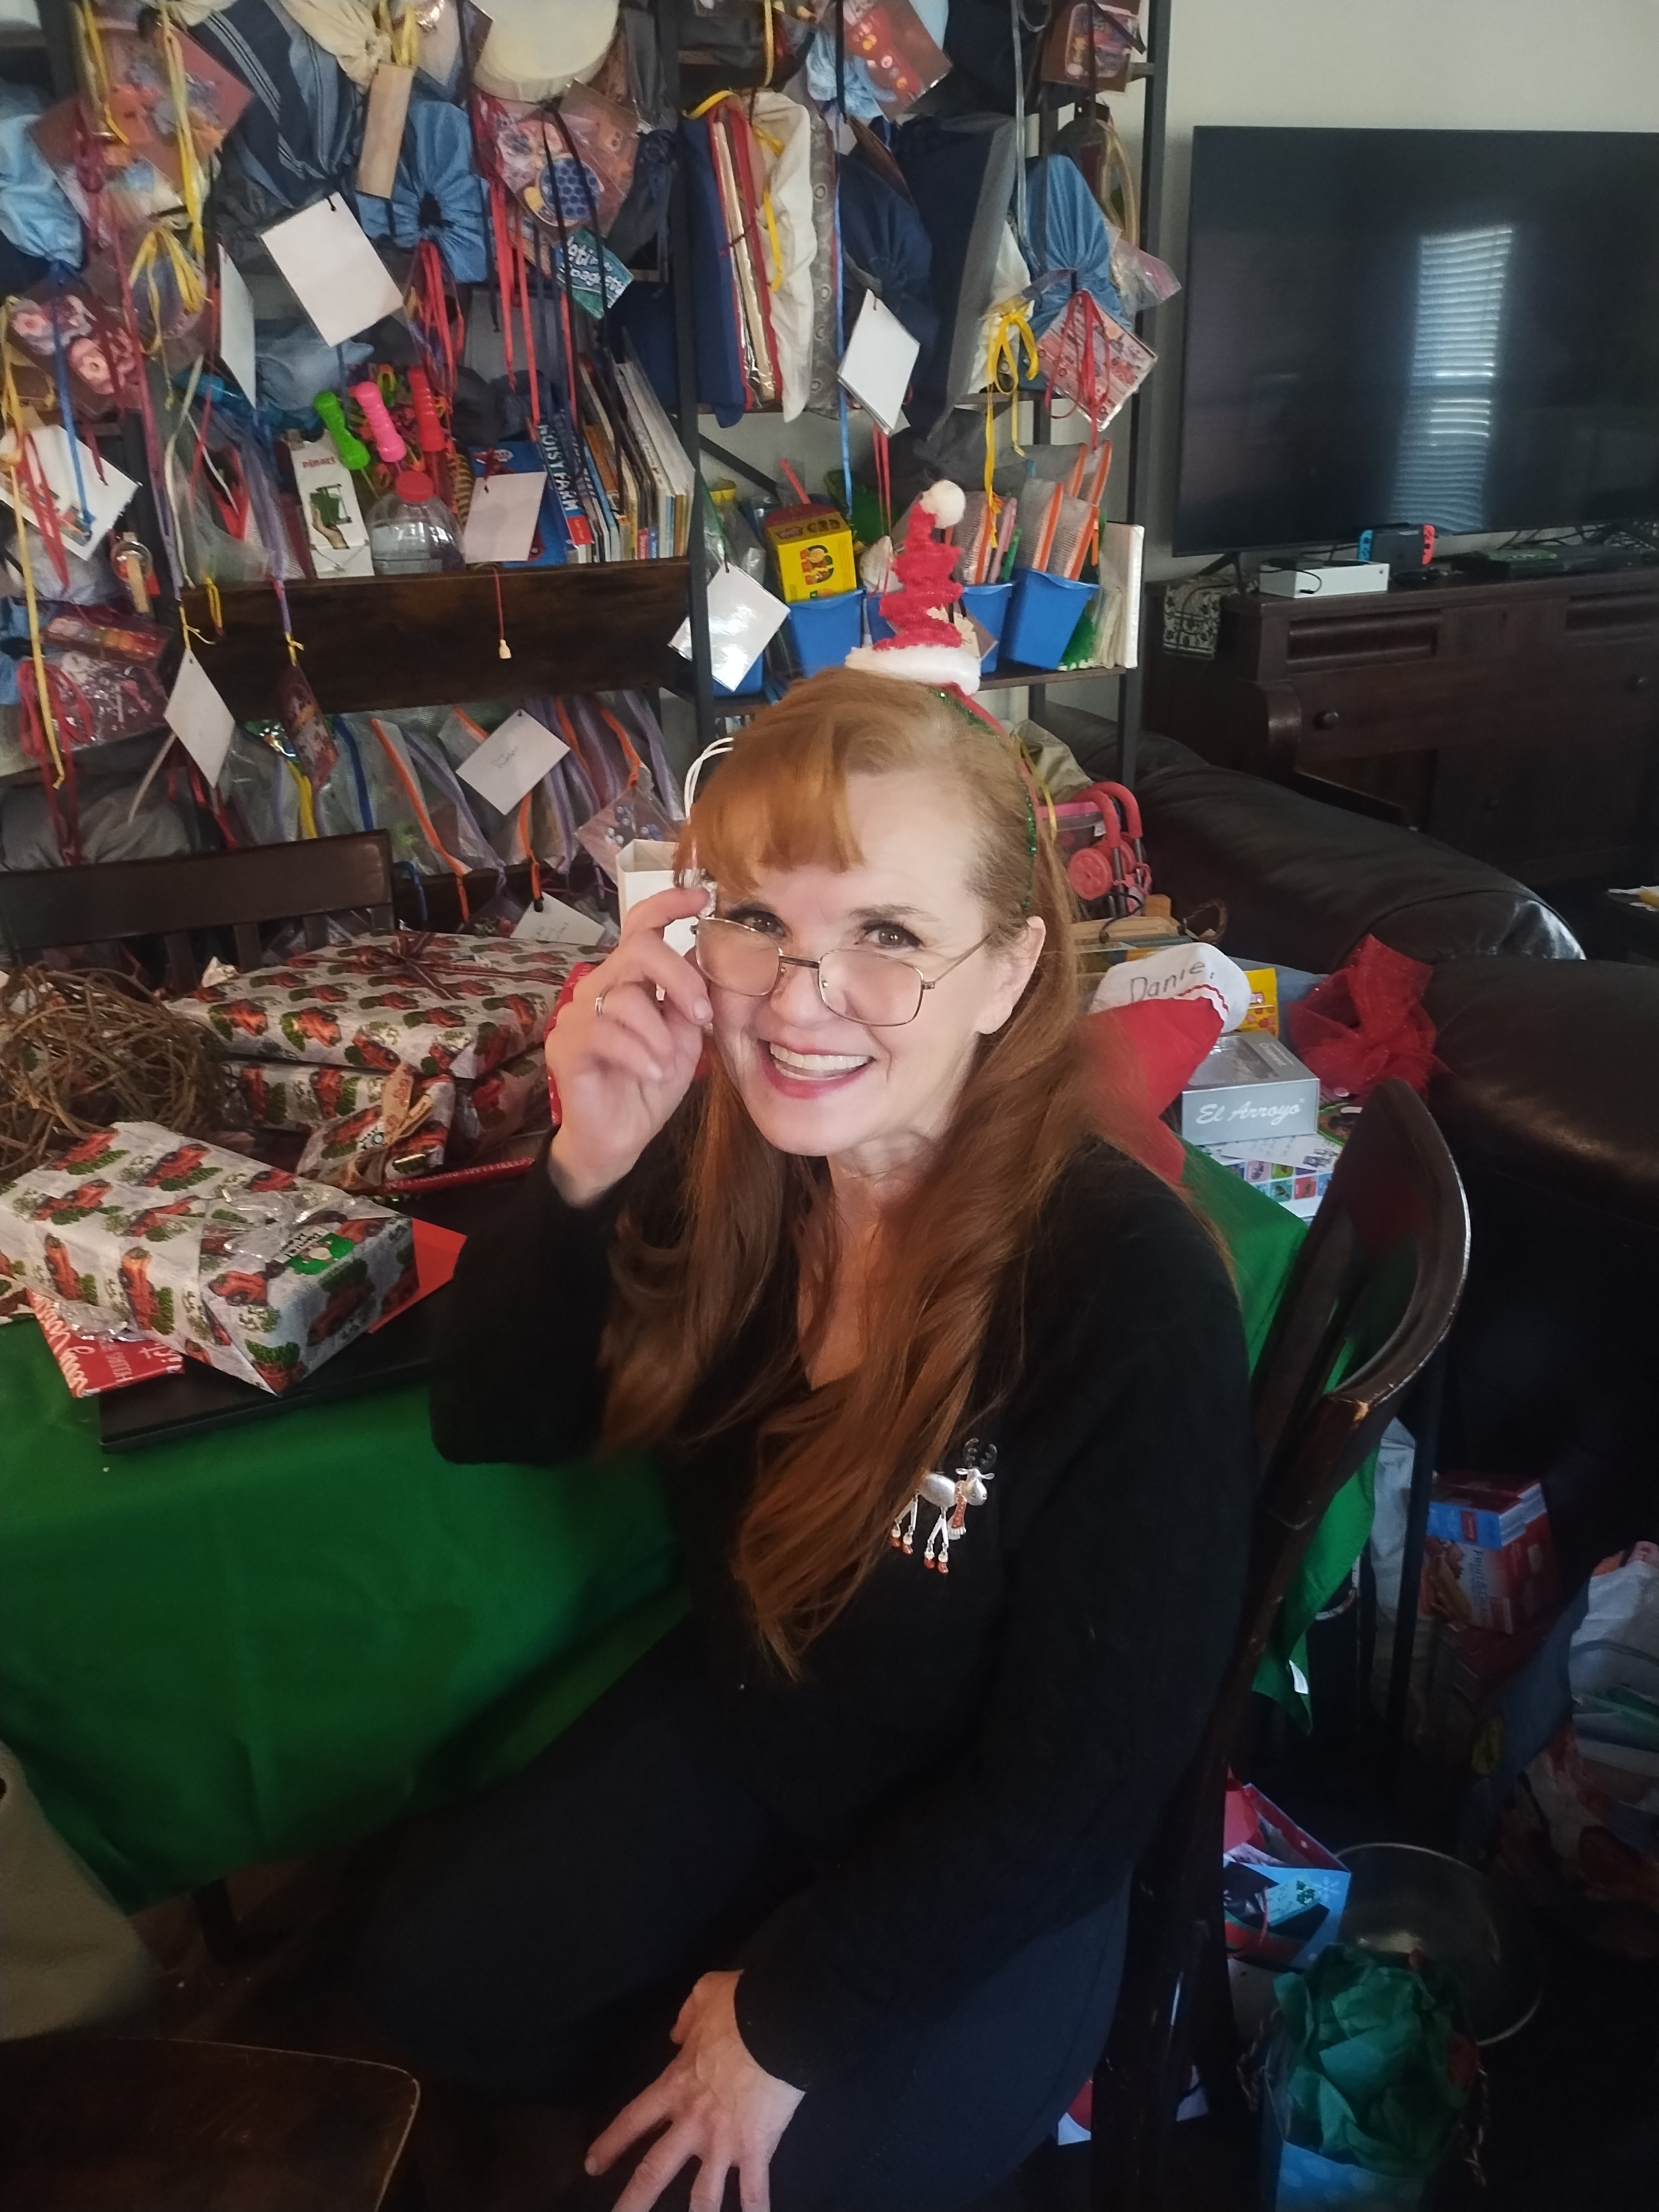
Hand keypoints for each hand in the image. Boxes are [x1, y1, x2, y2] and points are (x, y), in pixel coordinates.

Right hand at [546, 885, 712, 1206]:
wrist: (618, 1139)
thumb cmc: (650, 1084)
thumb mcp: (685, 1038)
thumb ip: (693, 997)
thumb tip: (711, 952)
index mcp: (630, 979)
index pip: (642, 925)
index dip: (669, 904)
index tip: (703, 897)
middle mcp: (600, 987)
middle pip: (636, 949)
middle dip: (678, 977)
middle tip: (702, 1012)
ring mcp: (577, 1015)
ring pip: (625, 997)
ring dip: (660, 1034)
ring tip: (669, 1063)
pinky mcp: (565, 1045)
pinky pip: (606, 1034)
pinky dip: (640, 1054)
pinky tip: (653, 1072)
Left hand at [585, 1970, 803, 2211]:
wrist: (778, 2021)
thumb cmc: (741, 2006)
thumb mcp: (704, 1995)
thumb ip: (685, 2018)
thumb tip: (676, 2036)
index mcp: (675, 2086)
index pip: (633, 2120)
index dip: (611, 2143)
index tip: (591, 2165)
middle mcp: (692, 2122)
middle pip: (655, 2171)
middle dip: (632, 2202)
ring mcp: (724, 2141)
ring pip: (702, 2195)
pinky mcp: (756, 2149)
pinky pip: (755, 2190)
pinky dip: (755, 2211)